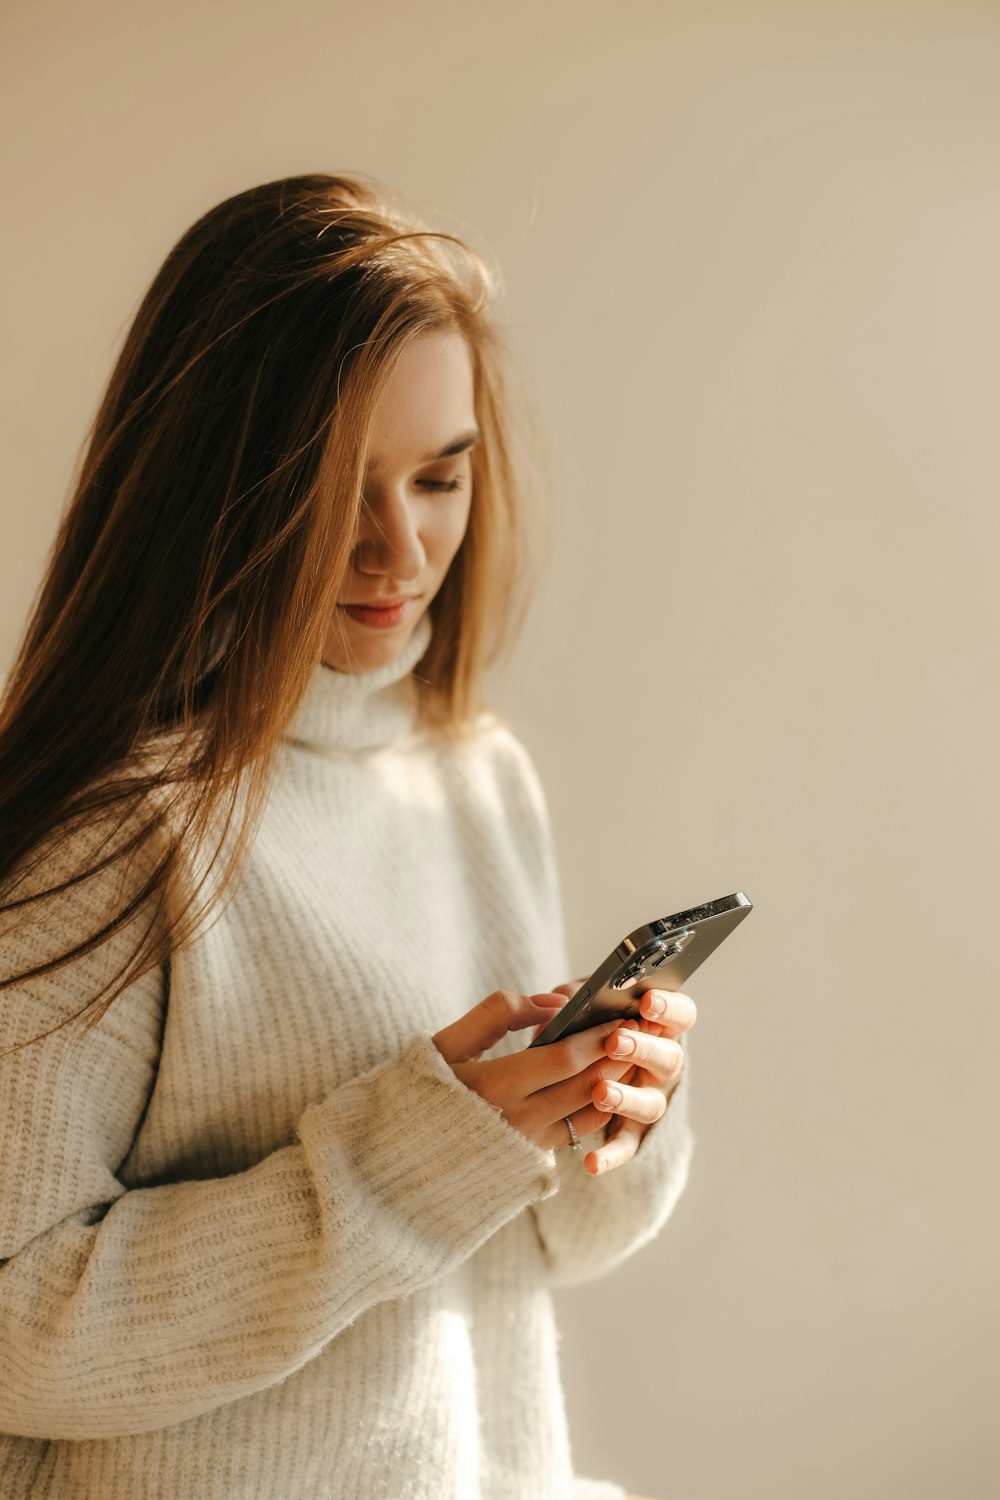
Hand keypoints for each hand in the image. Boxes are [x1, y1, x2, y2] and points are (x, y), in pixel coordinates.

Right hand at [431, 990, 640, 1153]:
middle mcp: (516, 1122)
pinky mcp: (532, 1161)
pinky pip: (577, 1132)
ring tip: (630, 1053)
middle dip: (616, 1055)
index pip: (563, 1059)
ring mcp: (527, 1146)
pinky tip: (605, 1082)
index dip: (596, 1037)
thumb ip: (497, 1014)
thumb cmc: (422, 1089)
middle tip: (639, 1030)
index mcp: (493, 1087)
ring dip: (615, 1082)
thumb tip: (550, 1003)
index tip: (619, 1015)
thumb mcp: (446, 1043)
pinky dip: (597, 1105)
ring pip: (589, 1112)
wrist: (401, 1158)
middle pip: (585, 1085)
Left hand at [543, 981, 696, 1175]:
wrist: (579, 1070)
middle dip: (643, 1049)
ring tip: (600, 1093)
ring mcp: (650, 1099)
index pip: (682, 1014)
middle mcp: (662, 1065)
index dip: (669, 1008)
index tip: (647, 1002)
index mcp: (659, 1027)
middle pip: (670, 1058)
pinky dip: (611, 1155)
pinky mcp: (632, 1133)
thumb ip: (577, 1000)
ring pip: (652, 1104)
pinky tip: (591, 1163)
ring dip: (628, 1098)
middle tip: (616, 1041)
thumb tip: (562, 1003)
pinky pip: (626, 1146)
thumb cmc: (587, 1025)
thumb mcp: (585, 1006)